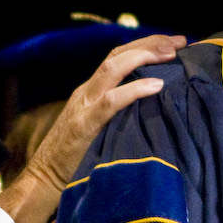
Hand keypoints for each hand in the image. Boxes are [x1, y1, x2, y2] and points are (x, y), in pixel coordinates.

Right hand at [0, 33, 186, 222]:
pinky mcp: (84, 125)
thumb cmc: (76, 160)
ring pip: (112, 67)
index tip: (175, 42)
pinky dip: (135, 90)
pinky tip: (156, 85)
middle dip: (150, 43)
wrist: (42, 182)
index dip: (145, 45)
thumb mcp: (99, 127)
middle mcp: (86, 92)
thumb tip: (155, 107)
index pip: (118, 56)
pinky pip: (111, 101)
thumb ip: (118, 113)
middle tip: (180, 40)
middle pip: (118, 54)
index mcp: (90, 91)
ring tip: (170, 54)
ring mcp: (83, 106)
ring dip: (144, 56)